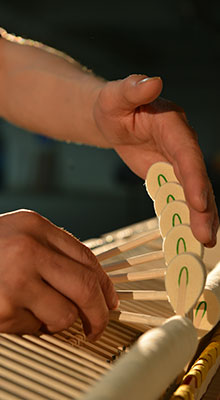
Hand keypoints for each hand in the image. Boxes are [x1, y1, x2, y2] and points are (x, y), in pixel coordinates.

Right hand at [0, 209, 117, 338]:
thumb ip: (53, 251)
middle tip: (97, 325)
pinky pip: (34, 327)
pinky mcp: (1, 310)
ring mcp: (13, 279)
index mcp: (34, 226)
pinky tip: (15, 310)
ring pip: (63, 315)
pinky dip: (31, 325)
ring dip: (58, 321)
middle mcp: (26, 249)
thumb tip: (93, 282)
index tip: (109, 300)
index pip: (87, 256)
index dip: (104, 284)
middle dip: (99, 312)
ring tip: (39, 311)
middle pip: (84, 286)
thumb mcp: (20, 234)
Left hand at [94, 75, 218, 246]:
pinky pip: (182, 196)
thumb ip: (132, 90)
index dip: (194, 177)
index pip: (187, 153)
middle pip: (196, 177)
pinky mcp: (171, 174)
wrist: (113, 119)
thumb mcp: (114, 97)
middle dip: (203, 207)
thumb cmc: (112, 107)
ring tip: (205, 241)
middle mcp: (181, 143)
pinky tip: (192, 236)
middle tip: (206, 236)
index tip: (198, 202)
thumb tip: (153, 82)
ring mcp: (178, 161)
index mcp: (172, 125)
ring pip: (194, 191)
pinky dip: (188, 216)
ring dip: (201, 217)